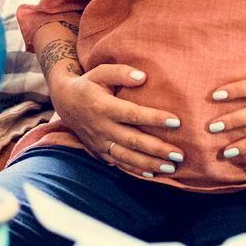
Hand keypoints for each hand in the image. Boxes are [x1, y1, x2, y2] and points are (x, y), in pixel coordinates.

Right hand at [52, 65, 184, 177]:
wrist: (65, 102)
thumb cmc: (88, 84)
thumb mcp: (100, 72)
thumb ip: (121, 72)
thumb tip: (143, 77)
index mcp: (103, 107)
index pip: (133, 114)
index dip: (154, 119)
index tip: (176, 122)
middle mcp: (101, 128)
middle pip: (133, 141)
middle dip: (157, 149)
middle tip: (179, 155)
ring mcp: (100, 143)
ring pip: (127, 157)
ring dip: (150, 164)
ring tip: (171, 168)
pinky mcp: (99, 152)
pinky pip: (119, 164)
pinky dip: (135, 170)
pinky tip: (152, 174)